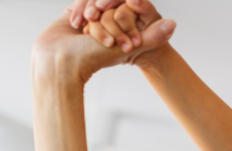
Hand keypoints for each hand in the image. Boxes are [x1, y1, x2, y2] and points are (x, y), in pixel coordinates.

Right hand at [33, 4, 172, 83]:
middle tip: (98, 23)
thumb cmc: (91, 59)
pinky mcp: (72, 14)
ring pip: (95, 3)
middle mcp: (106, 25)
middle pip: (111, 6)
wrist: (58, 63)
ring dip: (91, 15)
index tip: (117, 24)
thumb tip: (174, 24)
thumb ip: (151, 37)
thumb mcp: (127, 47)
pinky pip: (80, 2)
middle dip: (105, 18)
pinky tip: (75, 23)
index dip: (124, 15)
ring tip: (86, 30)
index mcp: (122, 32)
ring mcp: (89, 19)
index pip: (128, 11)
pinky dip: (79, 10)